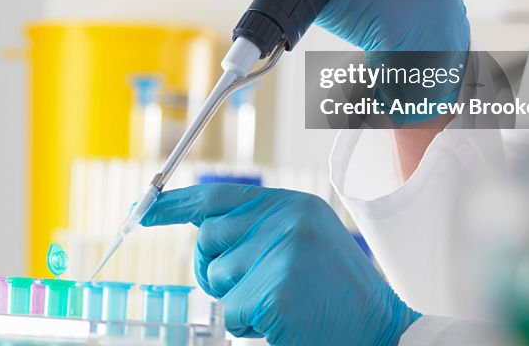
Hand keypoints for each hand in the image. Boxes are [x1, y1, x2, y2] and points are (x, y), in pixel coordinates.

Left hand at [142, 184, 418, 345]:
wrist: (383, 332)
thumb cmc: (336, 294)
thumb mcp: (304, 241)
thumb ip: (260, 228)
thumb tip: (203, 231)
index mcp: (291, 203)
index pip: (217, 196)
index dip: (175, 204)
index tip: (144, 211)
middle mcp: (286, 219)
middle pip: (209, 240)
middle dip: (215, 270)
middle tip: (252, 289)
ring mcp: (283, 253)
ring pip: (218, 280)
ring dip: (239, 301)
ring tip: (281, 304)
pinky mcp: (277, 291)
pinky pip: (231, 313)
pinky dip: (249, 327)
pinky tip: (283, 322)